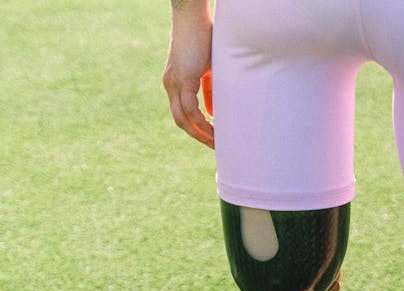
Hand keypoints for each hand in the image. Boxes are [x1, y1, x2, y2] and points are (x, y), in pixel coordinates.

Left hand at [162, 6, 213, 148]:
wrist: (193, 15)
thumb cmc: (205, 37)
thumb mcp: (208, 69)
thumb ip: (208, 91)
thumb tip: (211, 112)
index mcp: (174, 82)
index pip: (182, 114)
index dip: (195, 129)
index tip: (211, 139)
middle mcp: (170, 85)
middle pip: (180, 121)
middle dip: (198, 136)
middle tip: (215, 147)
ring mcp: (174, 82)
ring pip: (183, 119)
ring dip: (200, 134)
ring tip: (216, 143)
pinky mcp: (182, 79)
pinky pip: (190, 110)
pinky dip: (202, 122)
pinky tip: (214, 129)